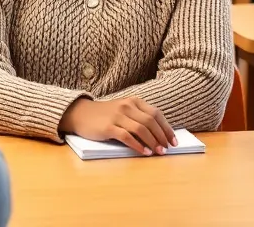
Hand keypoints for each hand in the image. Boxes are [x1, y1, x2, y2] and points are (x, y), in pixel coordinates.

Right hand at [60, 97, 175, 155]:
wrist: (80, 114)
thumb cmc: (104, 115)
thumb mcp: (123, 110)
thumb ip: (138, 117)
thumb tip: (158, 134)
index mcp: (133, 101)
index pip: (156, 113)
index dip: (166, 127)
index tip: (173, 140)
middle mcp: (127, 106)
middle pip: (151, 121)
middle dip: (162, 136)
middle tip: (167, 148)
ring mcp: (117, 116)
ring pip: (141, 129)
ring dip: (152, 142)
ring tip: (158, 152)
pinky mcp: (108, 127)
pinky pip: (127, 137)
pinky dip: (138, 146)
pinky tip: (144, 153)